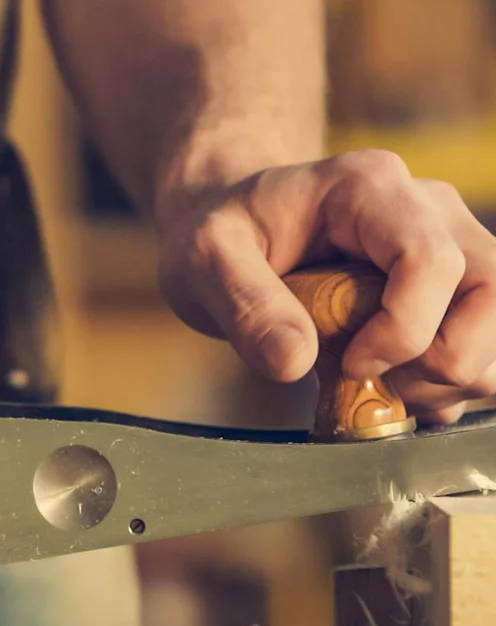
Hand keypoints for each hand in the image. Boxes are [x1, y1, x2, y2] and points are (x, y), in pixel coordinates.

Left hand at [156, 149, 495, 423]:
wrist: (238, 230)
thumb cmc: (224, 235)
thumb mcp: (205, 260)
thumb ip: (244, 305)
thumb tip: (294, 362)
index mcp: (369, 189)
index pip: (431, 260)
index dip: (404, 329)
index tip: (348, 363)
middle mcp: (427, 209)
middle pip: (491, 291)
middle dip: (442, 361)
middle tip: (371, 382)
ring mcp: (450, 246)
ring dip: (452, 378)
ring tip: (381, 387)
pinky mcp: (453, 288)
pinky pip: (488, 343)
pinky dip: (452, 384)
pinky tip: (396, 390)